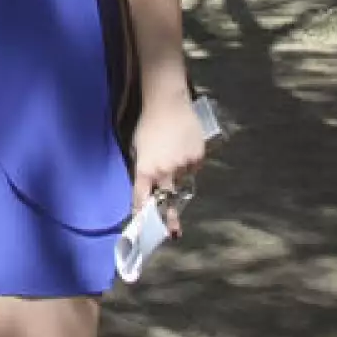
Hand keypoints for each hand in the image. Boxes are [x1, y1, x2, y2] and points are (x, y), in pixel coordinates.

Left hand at [130, 92, 206, 237]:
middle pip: (167, 199)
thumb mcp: (139, 148)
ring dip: (178, 173)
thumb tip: (151, 184)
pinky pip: (193, 167)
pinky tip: (183, 146)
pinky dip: (188, 162)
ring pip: (182, 179)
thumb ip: (144, 167)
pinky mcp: (197, 157)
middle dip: (170, 217)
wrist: (167, 104)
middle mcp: (164, 171)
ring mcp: (183, 165)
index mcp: (145, 168)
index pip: (141, 197)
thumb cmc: (148, 124)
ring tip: (172, 150)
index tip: (143, 227)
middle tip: (173, 232)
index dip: (141, 212)